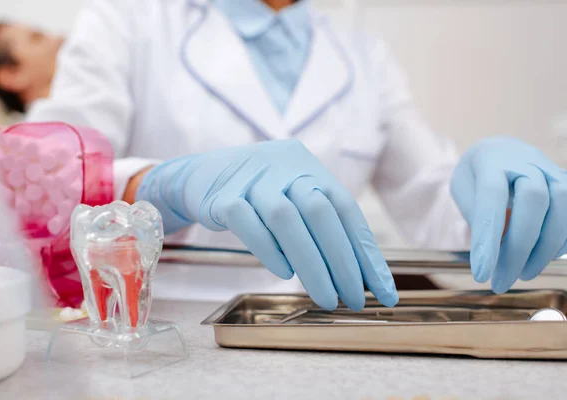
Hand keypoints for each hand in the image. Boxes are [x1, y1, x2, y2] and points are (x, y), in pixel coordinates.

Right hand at [137, 139, 397, 309]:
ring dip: (311, 264)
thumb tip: (354, 272)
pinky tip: (284, 273)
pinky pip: (247, 222)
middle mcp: (283, 166)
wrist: (199, 176)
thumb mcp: (290, 195)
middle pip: (320, 212)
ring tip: (325, 298)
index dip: (367, 251)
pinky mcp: (222, 195)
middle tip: (353, 300)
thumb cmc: (254, 193)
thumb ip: (317, 223)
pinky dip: (269, 249)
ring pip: (286, 218)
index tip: (382, 290)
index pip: (346, 209)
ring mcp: (251, 178)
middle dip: (343, 261)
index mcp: (307, 167)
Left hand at [451, 137, 566, 292]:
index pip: (491, 197)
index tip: (481, 274)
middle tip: (502, 281)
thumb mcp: (464, 192)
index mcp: (492, 161)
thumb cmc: (476, 178)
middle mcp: (525, 161)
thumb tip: (496, 258)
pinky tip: (541, 258)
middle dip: (520, 247)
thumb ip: (478, 218)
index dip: (488, 238)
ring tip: (523, 274)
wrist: (499, 152)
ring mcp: (551, 169)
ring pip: (562, 204)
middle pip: (533, 198)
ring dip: (545, 248)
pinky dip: (561, 242)